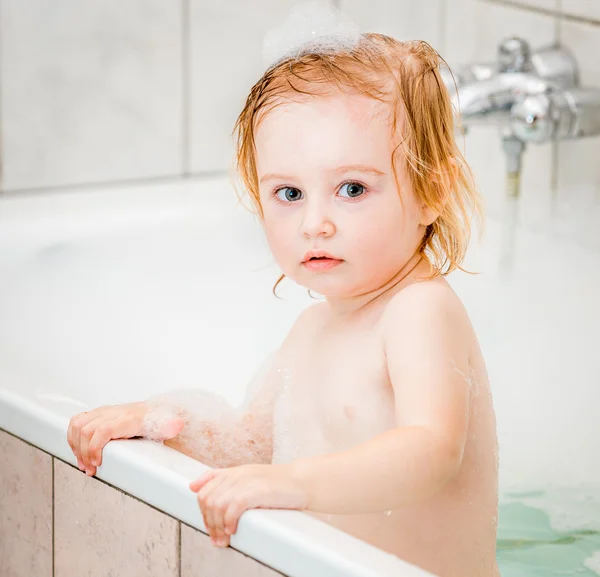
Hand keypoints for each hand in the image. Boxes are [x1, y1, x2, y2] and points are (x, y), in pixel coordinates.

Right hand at [67, 402, 184, 475]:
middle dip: (83, 452)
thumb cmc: (157, 421)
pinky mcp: (97, 415)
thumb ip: (170, 426)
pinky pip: (76, 422)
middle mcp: (113, 412)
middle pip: (86, 429)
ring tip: (84, 463)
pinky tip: (78, 452)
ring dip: (75, 446)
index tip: (96, 464)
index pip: (103, 429)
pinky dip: (72, 438)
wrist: (154, 411)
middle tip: (90, 469)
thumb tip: (176, 425)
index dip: (94, 447)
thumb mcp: (166, 426)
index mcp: (128, 417)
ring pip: (78, 425)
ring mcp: (103, 412)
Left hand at [189, 463, 307, 546]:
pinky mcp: (256, 490)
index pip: (203, 488)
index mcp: (233, 472)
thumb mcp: (247, 478)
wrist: (301, 481)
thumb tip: (193, 486)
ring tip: (226, 538)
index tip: (211, 527)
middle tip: (218, 539)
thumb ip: (222, 480)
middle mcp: (236, 474)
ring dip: (218, 526)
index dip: (202, 512)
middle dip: (209, 523)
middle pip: (207, 499)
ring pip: (217, 505)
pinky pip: (232, 507)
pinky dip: (229, 522)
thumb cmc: (278, 484)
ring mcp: (246, 481)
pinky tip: (234, 530)